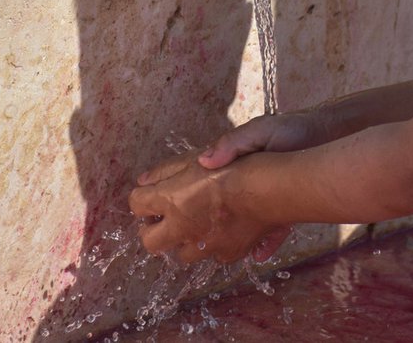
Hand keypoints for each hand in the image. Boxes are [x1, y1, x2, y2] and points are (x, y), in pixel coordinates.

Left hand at [129, 157, 274, 263]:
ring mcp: (207, 245)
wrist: (275, 187)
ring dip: (184, 241)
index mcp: (170, 200)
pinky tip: (222, 231)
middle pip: (150, 242)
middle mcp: (184, 228)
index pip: (137, 205)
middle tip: (161, 219)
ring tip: (194, 225)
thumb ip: (168, 168)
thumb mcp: (199, 156)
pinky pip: (215, 257)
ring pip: (183, 255)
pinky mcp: (231, 252)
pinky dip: (215, 247)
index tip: (146, 196)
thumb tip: (145, 180)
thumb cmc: (239, 165)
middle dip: (152, 231)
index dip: (140, 199)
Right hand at [189, 110, 328, 260]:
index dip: (184, 192)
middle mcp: (244, 185)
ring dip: (233, 238)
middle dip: (206, 222)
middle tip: (192, 237)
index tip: (166, 204)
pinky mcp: (283, 209)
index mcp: (233, 164)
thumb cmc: (290, 130)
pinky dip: (265, 245)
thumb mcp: (259, 131)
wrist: (327, 139)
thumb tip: (204, 161)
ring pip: (242, 224)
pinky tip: (259, 255)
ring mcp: (263, 199)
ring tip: (220, 252)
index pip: (201, 179)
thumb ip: (232, 144)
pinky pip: (270, 232)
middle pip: (219, 207)